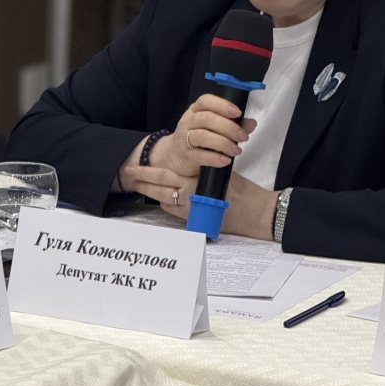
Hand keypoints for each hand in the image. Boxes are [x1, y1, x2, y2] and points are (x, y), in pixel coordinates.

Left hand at [125, 166, 276, 240]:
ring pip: (165, 199)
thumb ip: (205, 169)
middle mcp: (191, 194)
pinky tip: (160, 200)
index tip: (137, 167)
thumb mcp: (223, 174)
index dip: (150, 172)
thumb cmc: (243, 193)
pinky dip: (166, 204)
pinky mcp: (196, 220)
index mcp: (197, 181)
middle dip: (143, 179)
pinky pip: (175, 211)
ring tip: (137, 186)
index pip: (167, 175)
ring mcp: (191, 209)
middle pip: (161, 185)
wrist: (255, 213)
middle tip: (129, 173)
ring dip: (150, 192)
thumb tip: (194, 165)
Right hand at [150, 94, 256, 178]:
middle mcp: (188, 121)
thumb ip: (234, 124)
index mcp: (196, 110)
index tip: (238, 113)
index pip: (206, 101)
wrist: (175, 156)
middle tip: (243, 137)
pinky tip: (226, 160)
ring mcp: (184, 138)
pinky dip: (214, 158)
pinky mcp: (186, 155)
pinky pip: (199, 155)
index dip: (222, 105)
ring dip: (223, 143)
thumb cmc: (199, 138)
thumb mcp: (214, 128)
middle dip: (228, 127)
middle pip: (206, 118)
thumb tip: (252, 123)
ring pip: (202, 136)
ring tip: (237, 151)